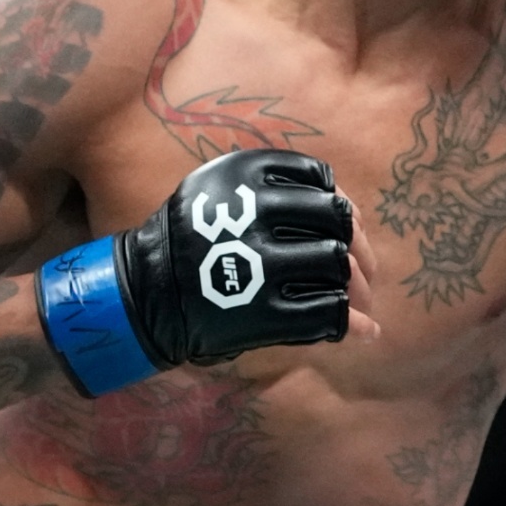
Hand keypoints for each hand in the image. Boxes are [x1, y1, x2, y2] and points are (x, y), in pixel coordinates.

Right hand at [36, 149, 373, 395]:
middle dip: (359, 246)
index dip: (342, 205)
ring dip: (359, 287)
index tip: (344, 227)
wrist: (140, 295)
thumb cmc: (192, 241)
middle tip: (364, 271)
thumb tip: (352, 212)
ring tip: (361, 303)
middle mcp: (252, 213)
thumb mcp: (221, 190)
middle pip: (337, 220)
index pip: (320, 179)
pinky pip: (326, 314)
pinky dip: (353, 324)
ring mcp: (255, 264)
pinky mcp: (258, 313)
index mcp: (243, 174)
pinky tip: (363, 331)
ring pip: (337, 265)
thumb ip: (280, 192)